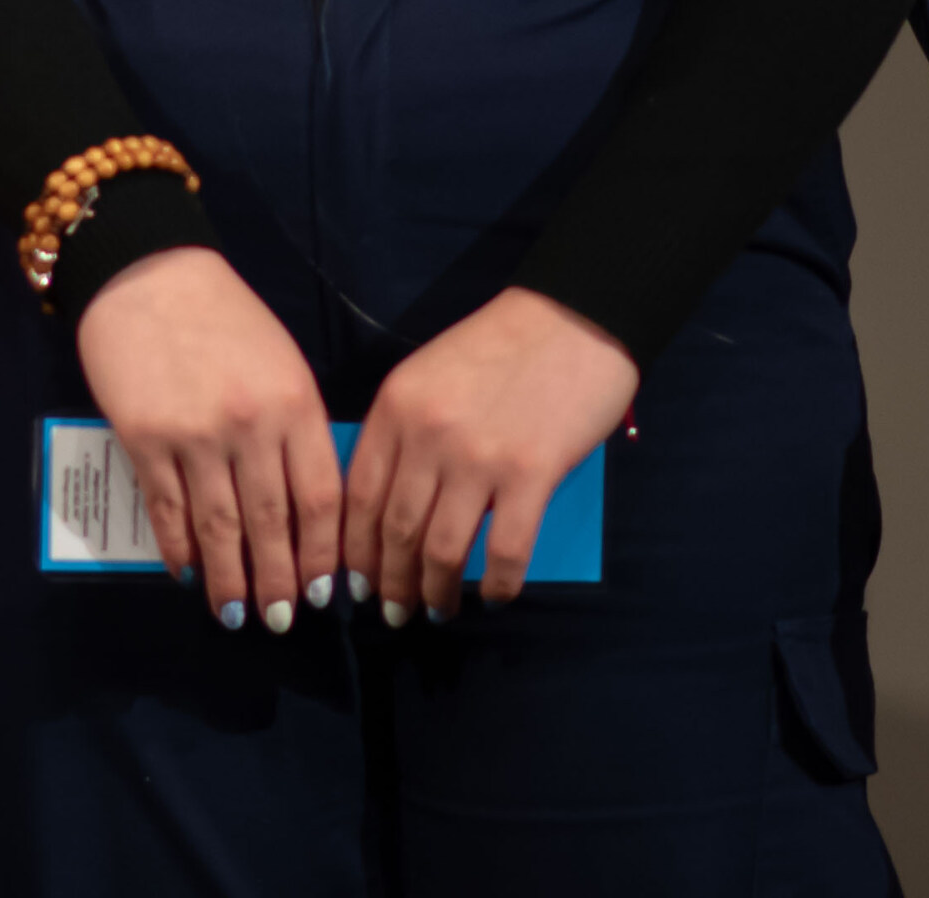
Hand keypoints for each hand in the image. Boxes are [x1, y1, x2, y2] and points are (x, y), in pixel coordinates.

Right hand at [75, 246, 343, 635]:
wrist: (148, 273)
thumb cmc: (226, 318)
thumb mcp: (282, 364)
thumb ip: (297, 429)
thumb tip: (305, 508)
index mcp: (294, 405)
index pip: (318, 499)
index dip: (324, 555)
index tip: (327, 592)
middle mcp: (249, 426)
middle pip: (270, 524)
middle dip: (280, 581)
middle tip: (282, 619)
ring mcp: (194, 435)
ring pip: (219, 527)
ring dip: (229, 579)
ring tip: (236, 614)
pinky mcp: (145, 438)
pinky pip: (167, 509)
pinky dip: (178, 548)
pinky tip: (187, 573)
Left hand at [345, 287, 634, 620]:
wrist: (574, 318)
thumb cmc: (500, 347)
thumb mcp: (428, 376)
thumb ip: (405, 432)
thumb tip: (392, 504)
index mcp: (396, 408)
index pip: (359, 496)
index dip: (354, 549)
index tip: (355, 582)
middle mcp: (429, 436)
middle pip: (395, 529)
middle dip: (389, 581)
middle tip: (392, 610)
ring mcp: (479, 458)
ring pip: (442, 548)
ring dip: (434, 591)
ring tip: (434, 611)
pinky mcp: (531, 474)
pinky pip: (506, 550)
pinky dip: (497, 584)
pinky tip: (495, 597)